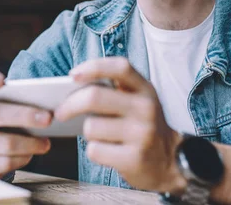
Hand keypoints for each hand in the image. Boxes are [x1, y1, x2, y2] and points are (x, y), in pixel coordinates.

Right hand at [0, 68, 52, 177]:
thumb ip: (14, 99)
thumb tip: (45, 104)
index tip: (2, 81)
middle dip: (24, 116)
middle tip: (48, 118)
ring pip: (4, 143)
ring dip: (30, 143)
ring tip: (46, 142)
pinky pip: (4, 163)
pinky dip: (22, 158)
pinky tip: (31, 154)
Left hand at [55, 57, 185, 192]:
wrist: (169, 162)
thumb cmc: (141, 126)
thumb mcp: (138, 101)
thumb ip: (114, 90)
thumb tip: (73, 87)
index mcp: (145, 89)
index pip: (120, 67)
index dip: (94, 67)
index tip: (73, 75)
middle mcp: (146, 108)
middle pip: (94, 97)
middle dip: (69, 105)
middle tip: (60, 112)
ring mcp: (142, 134)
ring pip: (91, 127)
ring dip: (87, 133)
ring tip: (101, 136)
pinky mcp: (134, 159)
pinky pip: (95, 150)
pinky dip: (95, 151)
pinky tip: (108, 152)